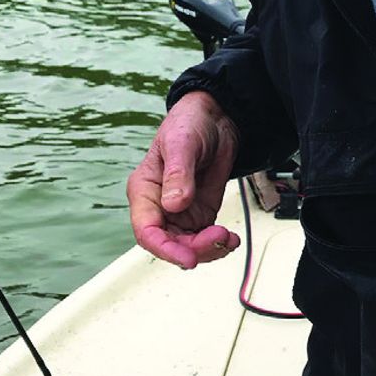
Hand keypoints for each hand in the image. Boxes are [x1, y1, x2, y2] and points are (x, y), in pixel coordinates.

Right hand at [127, 91, 241, 269]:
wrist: (216, 118)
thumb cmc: (189, 124)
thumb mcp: (182, 144)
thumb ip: (178, 174)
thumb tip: (174, 204)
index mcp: (145, 190)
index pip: (146, 230)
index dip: (164, 249)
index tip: (187, 257)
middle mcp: (160, 206)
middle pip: (169, 244)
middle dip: (193, 250)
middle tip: (218, 238)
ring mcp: (180, 212)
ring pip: (188, 246)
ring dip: (208, 250)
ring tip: (227, 238)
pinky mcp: (200, 213)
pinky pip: (205, 239)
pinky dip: (218, 244)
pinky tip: (230, 239)